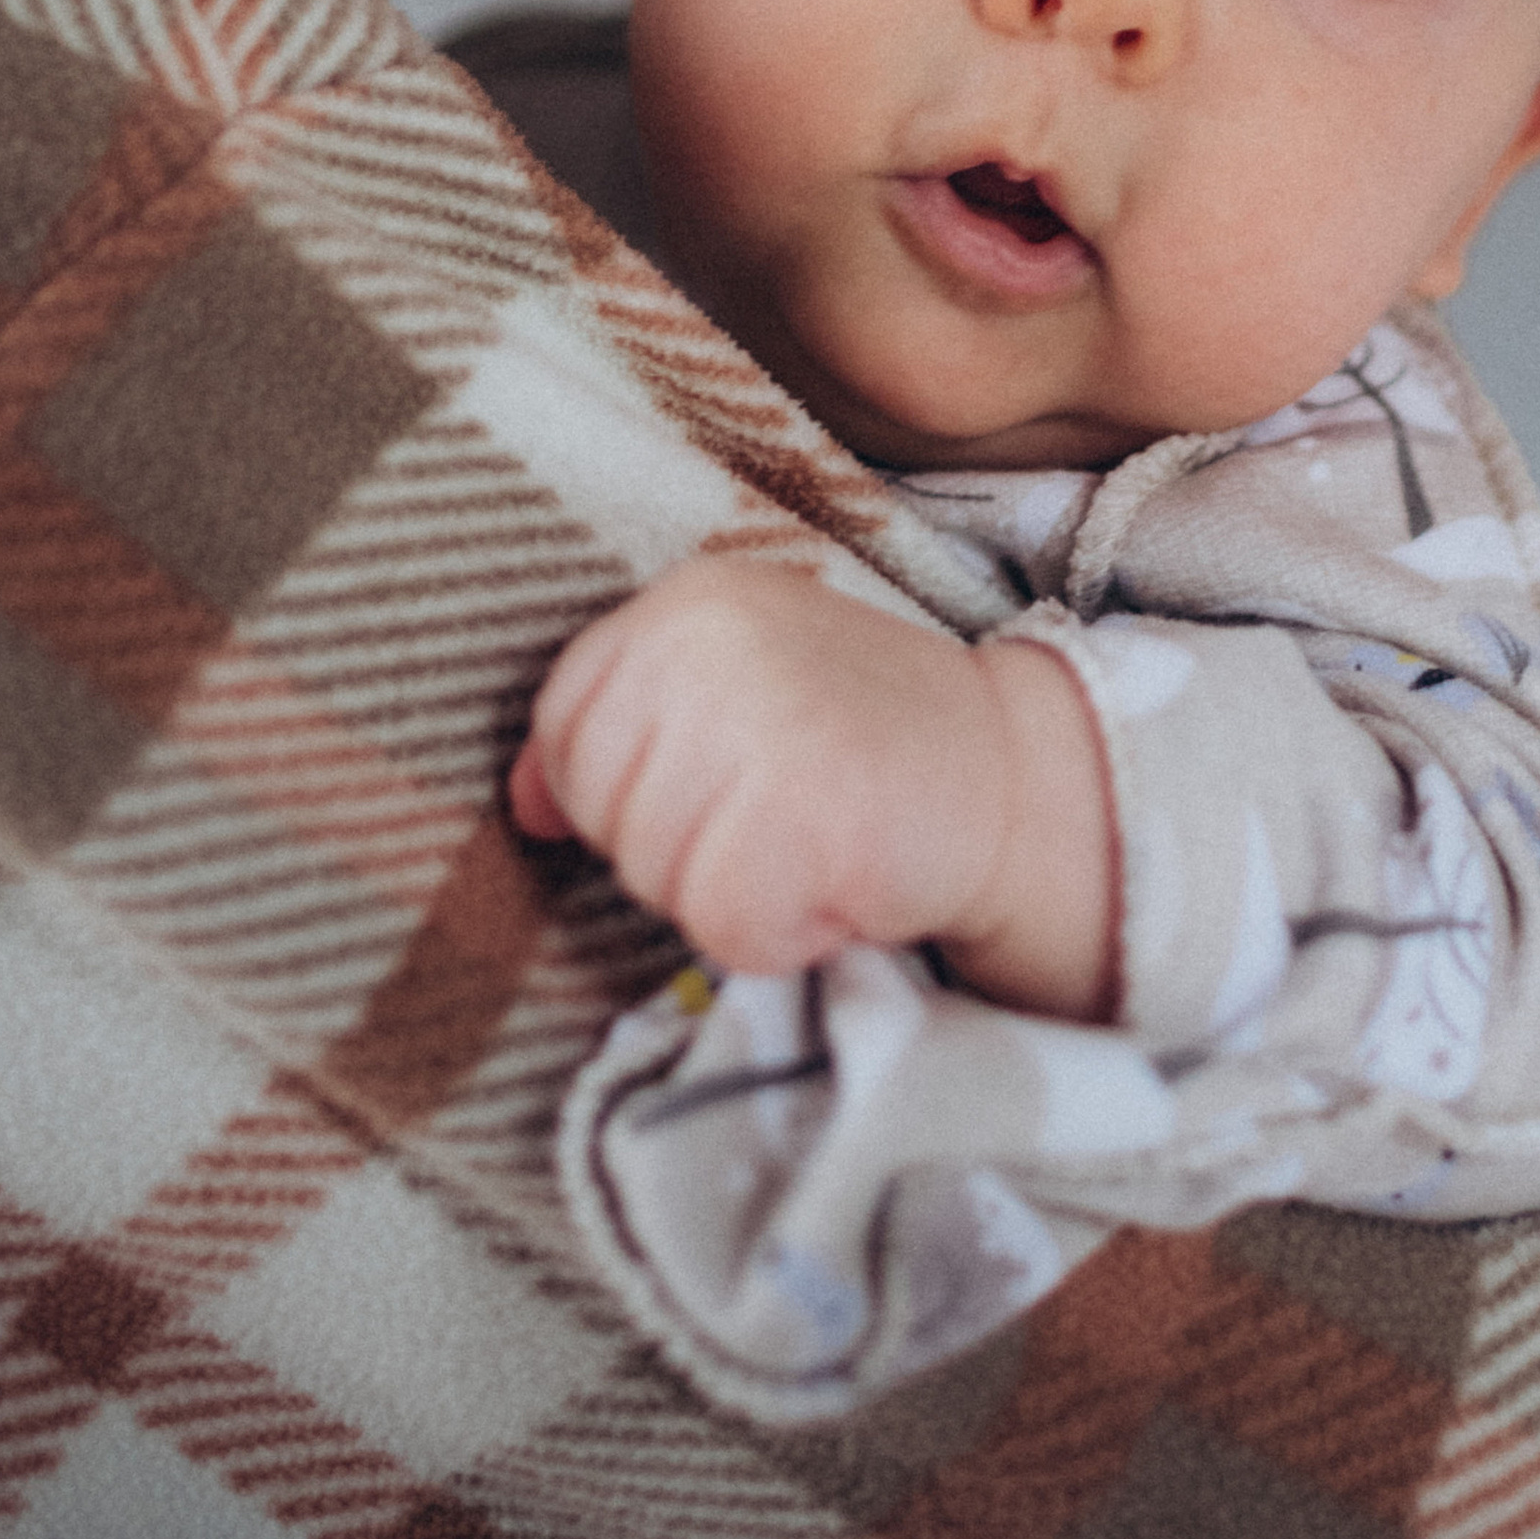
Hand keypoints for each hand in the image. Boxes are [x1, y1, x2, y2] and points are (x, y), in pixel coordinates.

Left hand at [509, 555, 1116, 1017]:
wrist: (1017, 778)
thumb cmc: (861, 744)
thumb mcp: (733, 695)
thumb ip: (624, 727)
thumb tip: (522, 807)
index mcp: (687, 602)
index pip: (563, 722)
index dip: (616, 788)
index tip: (707, 794)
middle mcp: (710, 643)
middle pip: (600, 808)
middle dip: (677, 848)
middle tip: (779, 819)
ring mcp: (758, 723)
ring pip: (654, 875)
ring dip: (732, 895)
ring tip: (814, 845)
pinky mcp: (805, 815)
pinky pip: (725, 927)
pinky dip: (781, 937)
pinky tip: (839, 888)